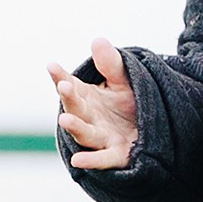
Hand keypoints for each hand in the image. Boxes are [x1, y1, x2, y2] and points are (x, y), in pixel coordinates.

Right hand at [47, 39, 140, 169]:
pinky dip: (91, 161)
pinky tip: (78, 161)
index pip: (69, 86)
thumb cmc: (130, 104)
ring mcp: (101, 137)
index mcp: (86, 98)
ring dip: (74, 127)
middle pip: (75, 108)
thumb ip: (111, 64)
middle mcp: (89, 118)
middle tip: (64, 85)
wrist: (151, 130)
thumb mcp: (123, 80)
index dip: (60, 76)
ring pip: (85, 133)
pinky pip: (103, 159)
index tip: (52, 66)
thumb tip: (98, 40)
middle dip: (69, 97)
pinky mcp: (117, 154)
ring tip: (64, 119)